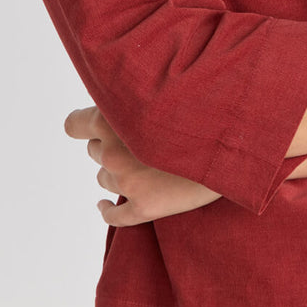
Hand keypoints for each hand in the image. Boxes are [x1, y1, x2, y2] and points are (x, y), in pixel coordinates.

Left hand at [64, 106, 220, 226]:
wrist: (232, 142)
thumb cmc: (201, 109)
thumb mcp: (164, 92)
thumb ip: (134, 94)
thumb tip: (113, 92)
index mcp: (113, 118)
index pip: (74, 124)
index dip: (83, 123)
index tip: (91, 123)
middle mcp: (114, 151)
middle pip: (94, 150)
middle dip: (110, 144)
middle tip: (136, 139)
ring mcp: (127, 182)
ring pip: (103, 178)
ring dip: (116, 171)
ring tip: (142, 162)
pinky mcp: (144, 208)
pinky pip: (112, 215)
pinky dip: (106, 209)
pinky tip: (103, 205)